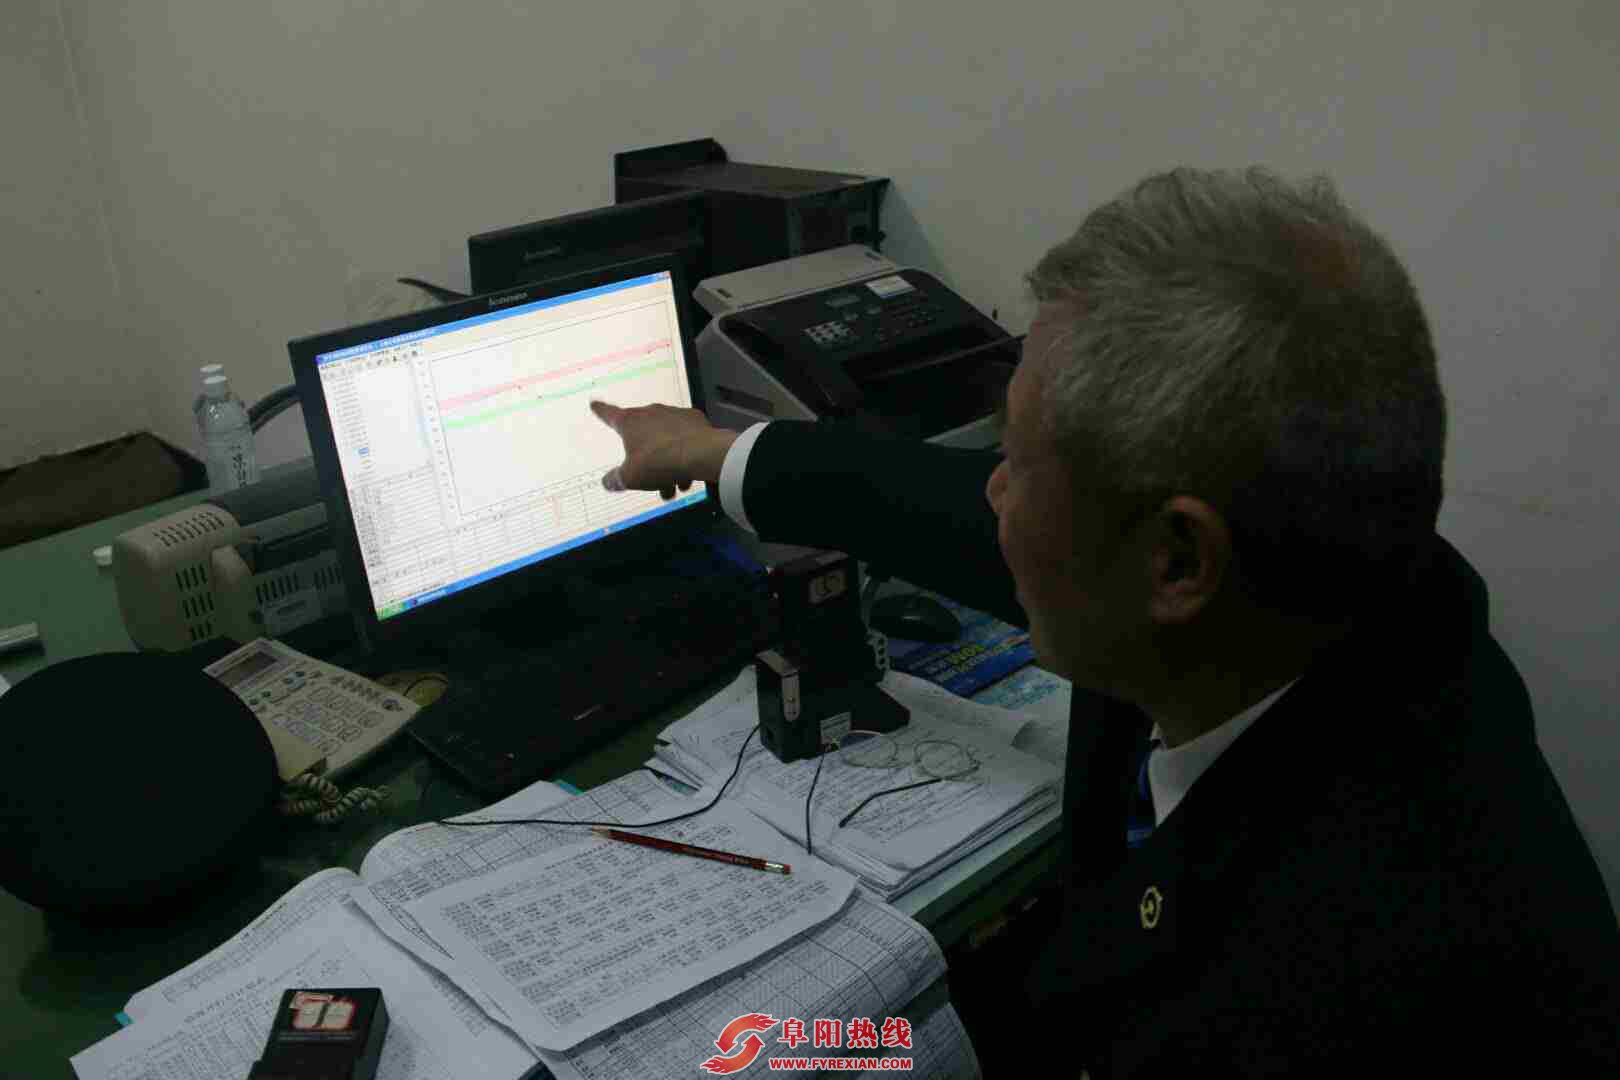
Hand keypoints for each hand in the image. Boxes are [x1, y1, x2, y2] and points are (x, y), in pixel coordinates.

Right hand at [589, 400, 738, 500]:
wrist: (701, 454)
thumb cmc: (661, 461)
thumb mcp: (631, 477)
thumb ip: (616, 479)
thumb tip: (608, 481)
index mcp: (630, 422)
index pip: (609, 414)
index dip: (600, 411)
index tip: (595, 404)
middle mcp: (650, 413)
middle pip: (642, 438)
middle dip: (646, 461)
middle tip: (652, 480)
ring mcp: (673, 414)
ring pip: (665, 442)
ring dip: (668, 464)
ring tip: (675, 485)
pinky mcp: (694, 420)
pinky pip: (684, 438)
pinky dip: (684, 453)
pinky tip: (689, 471)